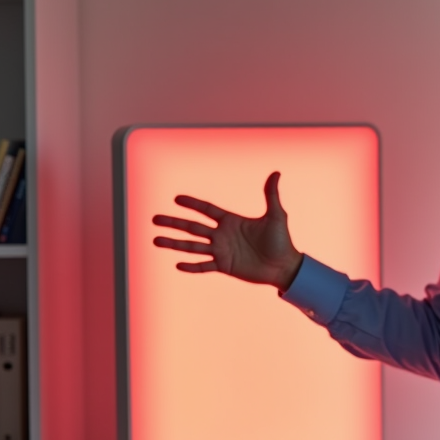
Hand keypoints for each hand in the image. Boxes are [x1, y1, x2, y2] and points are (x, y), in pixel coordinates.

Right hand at [151, 172, 303, 291]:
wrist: (284, 266)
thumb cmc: (282, 240)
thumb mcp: (276, 215)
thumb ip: (271, 195)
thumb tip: (276, 172)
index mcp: (231, 221)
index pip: (207, 209)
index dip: (192, 204)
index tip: (176, 198)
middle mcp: (222, 235)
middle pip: (192, 227)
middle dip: (174, 223)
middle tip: (154, 219)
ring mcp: (221, 251)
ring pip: (192, 246)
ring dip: (174, 243)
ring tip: (155, 239)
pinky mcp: (224, 266)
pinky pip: (204, 266)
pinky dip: (191, 266)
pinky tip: (177, 264)